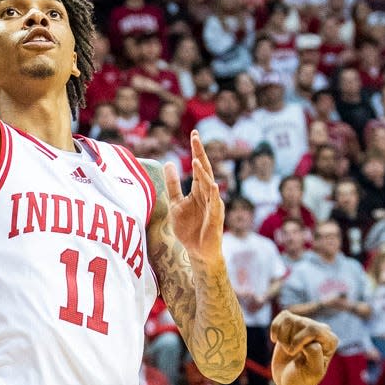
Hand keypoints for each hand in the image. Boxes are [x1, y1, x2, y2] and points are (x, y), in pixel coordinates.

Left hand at [163, 131, 223, 267]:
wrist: (197, 251)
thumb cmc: (188, 228)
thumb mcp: (176, 203)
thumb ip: (173, 184)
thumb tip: (168, 163)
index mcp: (198, 189)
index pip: (198, 166)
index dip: (196, 150)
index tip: (193, 133)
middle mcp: (207, 193)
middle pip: (205, 169)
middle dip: (200, 153)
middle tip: (195, 135)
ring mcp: (213, 204)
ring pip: (209, 184)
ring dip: (203, 172)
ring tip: (196, 159)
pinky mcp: (216, 216)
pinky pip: (215, 202)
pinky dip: (213, 193)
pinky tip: (211, 185)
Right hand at [270, 312, 338, 384]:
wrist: (289, 383)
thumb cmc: (303, 380)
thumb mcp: (313, 373)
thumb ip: (315, 355)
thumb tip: (309, 340)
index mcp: (330, 341)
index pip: (313, 329)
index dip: (299, 341)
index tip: (293, 354)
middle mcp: (321, 330)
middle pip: (300, 323)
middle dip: (289, 340)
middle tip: (291, 354)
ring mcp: (306, 326)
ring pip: (289, 320)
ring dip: (282, 337)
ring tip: (287, 350)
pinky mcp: (293, 325)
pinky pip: (282, 316)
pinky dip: (275, 328)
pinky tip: (276, 340)